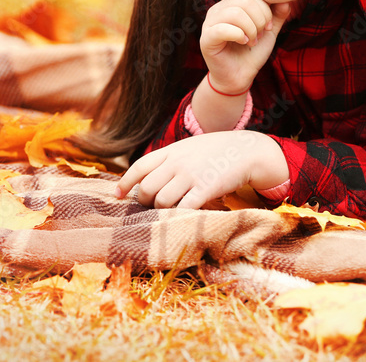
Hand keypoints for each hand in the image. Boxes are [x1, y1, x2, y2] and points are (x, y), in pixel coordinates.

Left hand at [115, 131, 288, 208]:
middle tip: (151, 208)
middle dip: (145, 202)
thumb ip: (169, 159)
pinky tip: (181, 218)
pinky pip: (183, 208)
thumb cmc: (216, 151)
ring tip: (168, 212)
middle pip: (147, 188)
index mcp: (171, 150)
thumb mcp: (189, 147)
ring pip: (162, 201)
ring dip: (161, 211)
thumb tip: (147, 178)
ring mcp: (191, 175)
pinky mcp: (206, 188)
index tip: (118, 195)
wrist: (247, 150)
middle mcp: (178, 162)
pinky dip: (178, 216)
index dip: (126, 182)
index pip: (140, 166)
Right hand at [200, 0, 289, 94]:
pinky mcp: (206, 39)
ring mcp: (209, 23)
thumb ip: (277, 15)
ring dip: (250, 29)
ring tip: (252, 41)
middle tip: (259, 35)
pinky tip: (243, 42)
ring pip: (235, 13)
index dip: (265, 9)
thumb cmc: (252, 52)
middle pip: (244, 0)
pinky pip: (222, 29)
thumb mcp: (268, 31)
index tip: (268, 27)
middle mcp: (217, 10)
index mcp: (230, 4)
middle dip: (259, 19)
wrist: (240, 76)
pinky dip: (239, 35)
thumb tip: (285, 0)